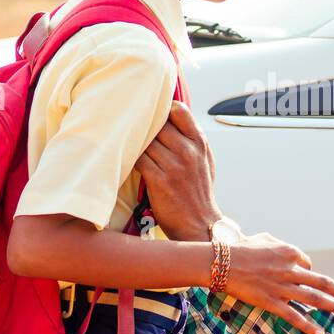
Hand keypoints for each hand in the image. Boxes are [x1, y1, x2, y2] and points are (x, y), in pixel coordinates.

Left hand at [135, 101, 219, 240]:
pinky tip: (127, 161)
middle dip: (145, 128)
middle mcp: (188, 152)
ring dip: (135, 144)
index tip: (153, 116)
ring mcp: (174, 166)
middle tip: (133, 129)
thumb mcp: (205, 161)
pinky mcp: (159, 181)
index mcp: (199, 143)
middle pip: (157, 124)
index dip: (163, 109)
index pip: (179, 110)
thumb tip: (174, 117)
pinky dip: (131, 158)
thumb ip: (192, 139)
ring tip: (127, 145)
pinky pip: (138, 159)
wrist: (200, 224)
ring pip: (145, 141)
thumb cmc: (199, 192)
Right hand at [224, 232, 333, 333]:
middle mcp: (291, 270)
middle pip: (322, 283)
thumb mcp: (264, 239)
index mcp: (290, 252)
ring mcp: (282, 287)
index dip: (309, 272)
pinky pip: (294, 315)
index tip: (308, 278)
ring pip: (315, 298)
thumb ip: (280, 245)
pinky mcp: (271, 302)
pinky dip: (308, 325)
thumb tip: (293, 256)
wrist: (222, 263)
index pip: (308, 265)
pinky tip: (320, 333)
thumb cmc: (240, 249)